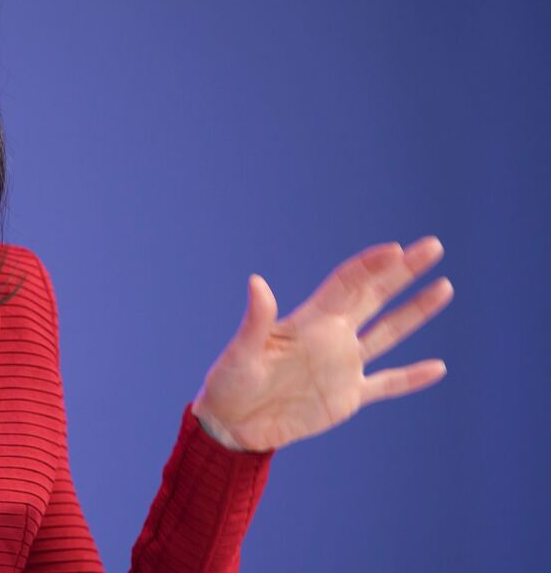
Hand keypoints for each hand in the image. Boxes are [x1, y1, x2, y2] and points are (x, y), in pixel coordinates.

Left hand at [191, 236, 451, 452]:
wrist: (231, 425)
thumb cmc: (228, 383)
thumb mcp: (240, 352)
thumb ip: (255, 321)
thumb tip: (256, 282)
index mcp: (308, 322)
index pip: (347, 284)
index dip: (371, 265)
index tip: (398, 249)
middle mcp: (331, 337)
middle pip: (374, 296)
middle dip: (404, 272)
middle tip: (433, 245)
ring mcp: (342, 366)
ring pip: (388, 333)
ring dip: (415, 311)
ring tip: (443, 287)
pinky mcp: (347, 398)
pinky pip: (387, 384)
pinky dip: (412, 377)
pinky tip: (438, 368)